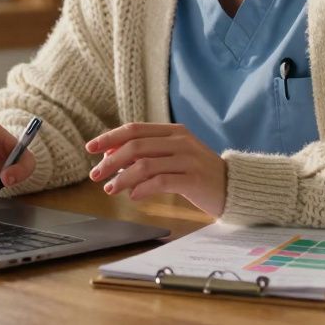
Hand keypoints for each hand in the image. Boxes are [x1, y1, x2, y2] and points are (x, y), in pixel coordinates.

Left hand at [85, 123, 226, 216]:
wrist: (233, 187)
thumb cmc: (197, 173)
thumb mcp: (172, 157)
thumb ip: (146, 153)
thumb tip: (110, 154)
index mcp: (173, 131)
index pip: (135, 129)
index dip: (110, 137)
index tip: (91, 148)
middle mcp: (180, 141)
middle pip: (136, 145)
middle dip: (111, 160)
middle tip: (95, 175)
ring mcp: (188, 158)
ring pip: (145, 164)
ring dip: (122, 177)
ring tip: (110, 189)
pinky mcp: (193, 178)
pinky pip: (161, 181)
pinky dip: (143, 188)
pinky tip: (133, 196)